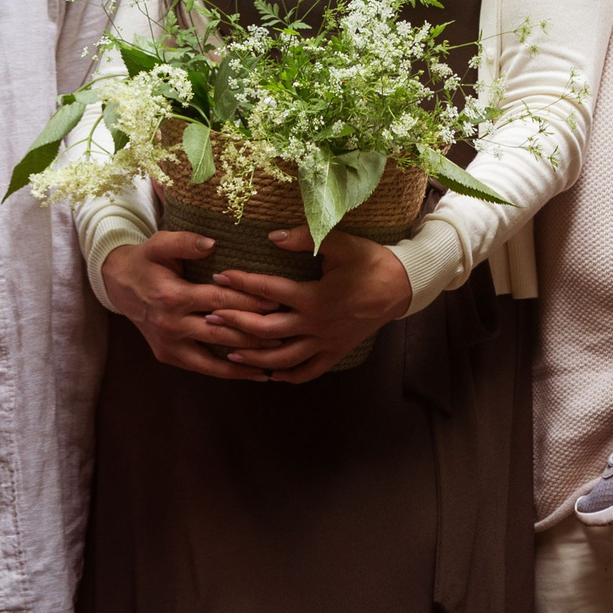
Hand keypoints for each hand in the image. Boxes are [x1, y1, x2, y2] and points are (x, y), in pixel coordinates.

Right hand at [100, 231, 284, 380]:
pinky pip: (203, 368)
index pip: (219, 301)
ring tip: (277, 360)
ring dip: (246, 361)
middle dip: (255, 334)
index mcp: (171, 297)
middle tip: (287, 333)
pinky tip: (255, 373)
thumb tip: (212, 244)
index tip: (276, 301)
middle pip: (221, 333)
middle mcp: (170, 325)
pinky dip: (229, 372)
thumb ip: (185, 242)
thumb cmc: (146, 261)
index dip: (248, 301)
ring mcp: (169, 345)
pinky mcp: (169, 357)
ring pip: (214, 360)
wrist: (117, 285)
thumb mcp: (159, 243)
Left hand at [208, 228, 413, 383]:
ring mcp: (325, 342)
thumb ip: (304, 238)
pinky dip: (288, 375)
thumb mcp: (341, 243)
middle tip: (210, 317)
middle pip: (267, 329)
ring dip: (254, 356)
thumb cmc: (371, 260)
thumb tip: (271, 237)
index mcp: (314, 296)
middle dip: (236, 323)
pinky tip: (270, 375)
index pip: (269, 290)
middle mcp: (315, 323)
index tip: (219, 276)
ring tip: (229, 351)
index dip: (242, 282)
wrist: (402, 287)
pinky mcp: (336, 352)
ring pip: (283, 356)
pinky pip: (308, 370)